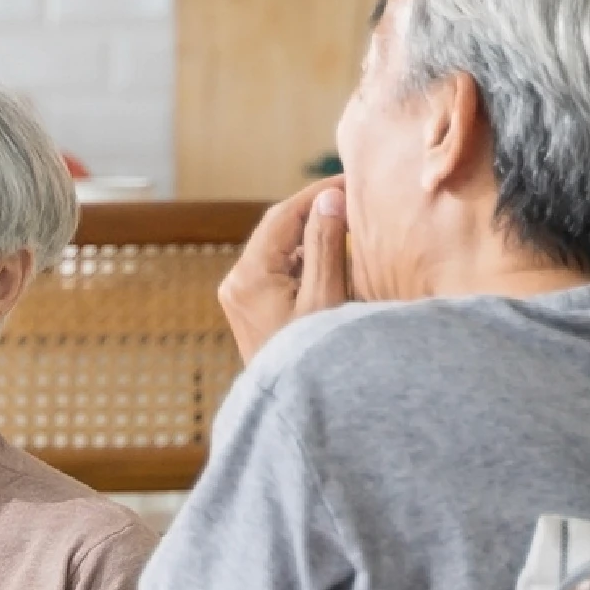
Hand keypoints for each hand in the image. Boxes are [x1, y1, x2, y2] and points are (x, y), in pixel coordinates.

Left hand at [219, 180, 352, 364]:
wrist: (293, 409)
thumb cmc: (316, 359)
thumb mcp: (327, 298)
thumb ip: (327, 245)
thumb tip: (329, 197)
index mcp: (249, 277)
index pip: (283, 217)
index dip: (317, 194)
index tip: (350, 181)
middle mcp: (236, 283)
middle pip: (278, 230)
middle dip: (315, 211)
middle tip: (353, 197)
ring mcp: (240, 296)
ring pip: (279, 250)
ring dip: (312, 235)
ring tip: (350, 223)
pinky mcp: (250, 308)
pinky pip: (279, 271)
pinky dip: (305, 259)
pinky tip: (334, 257)